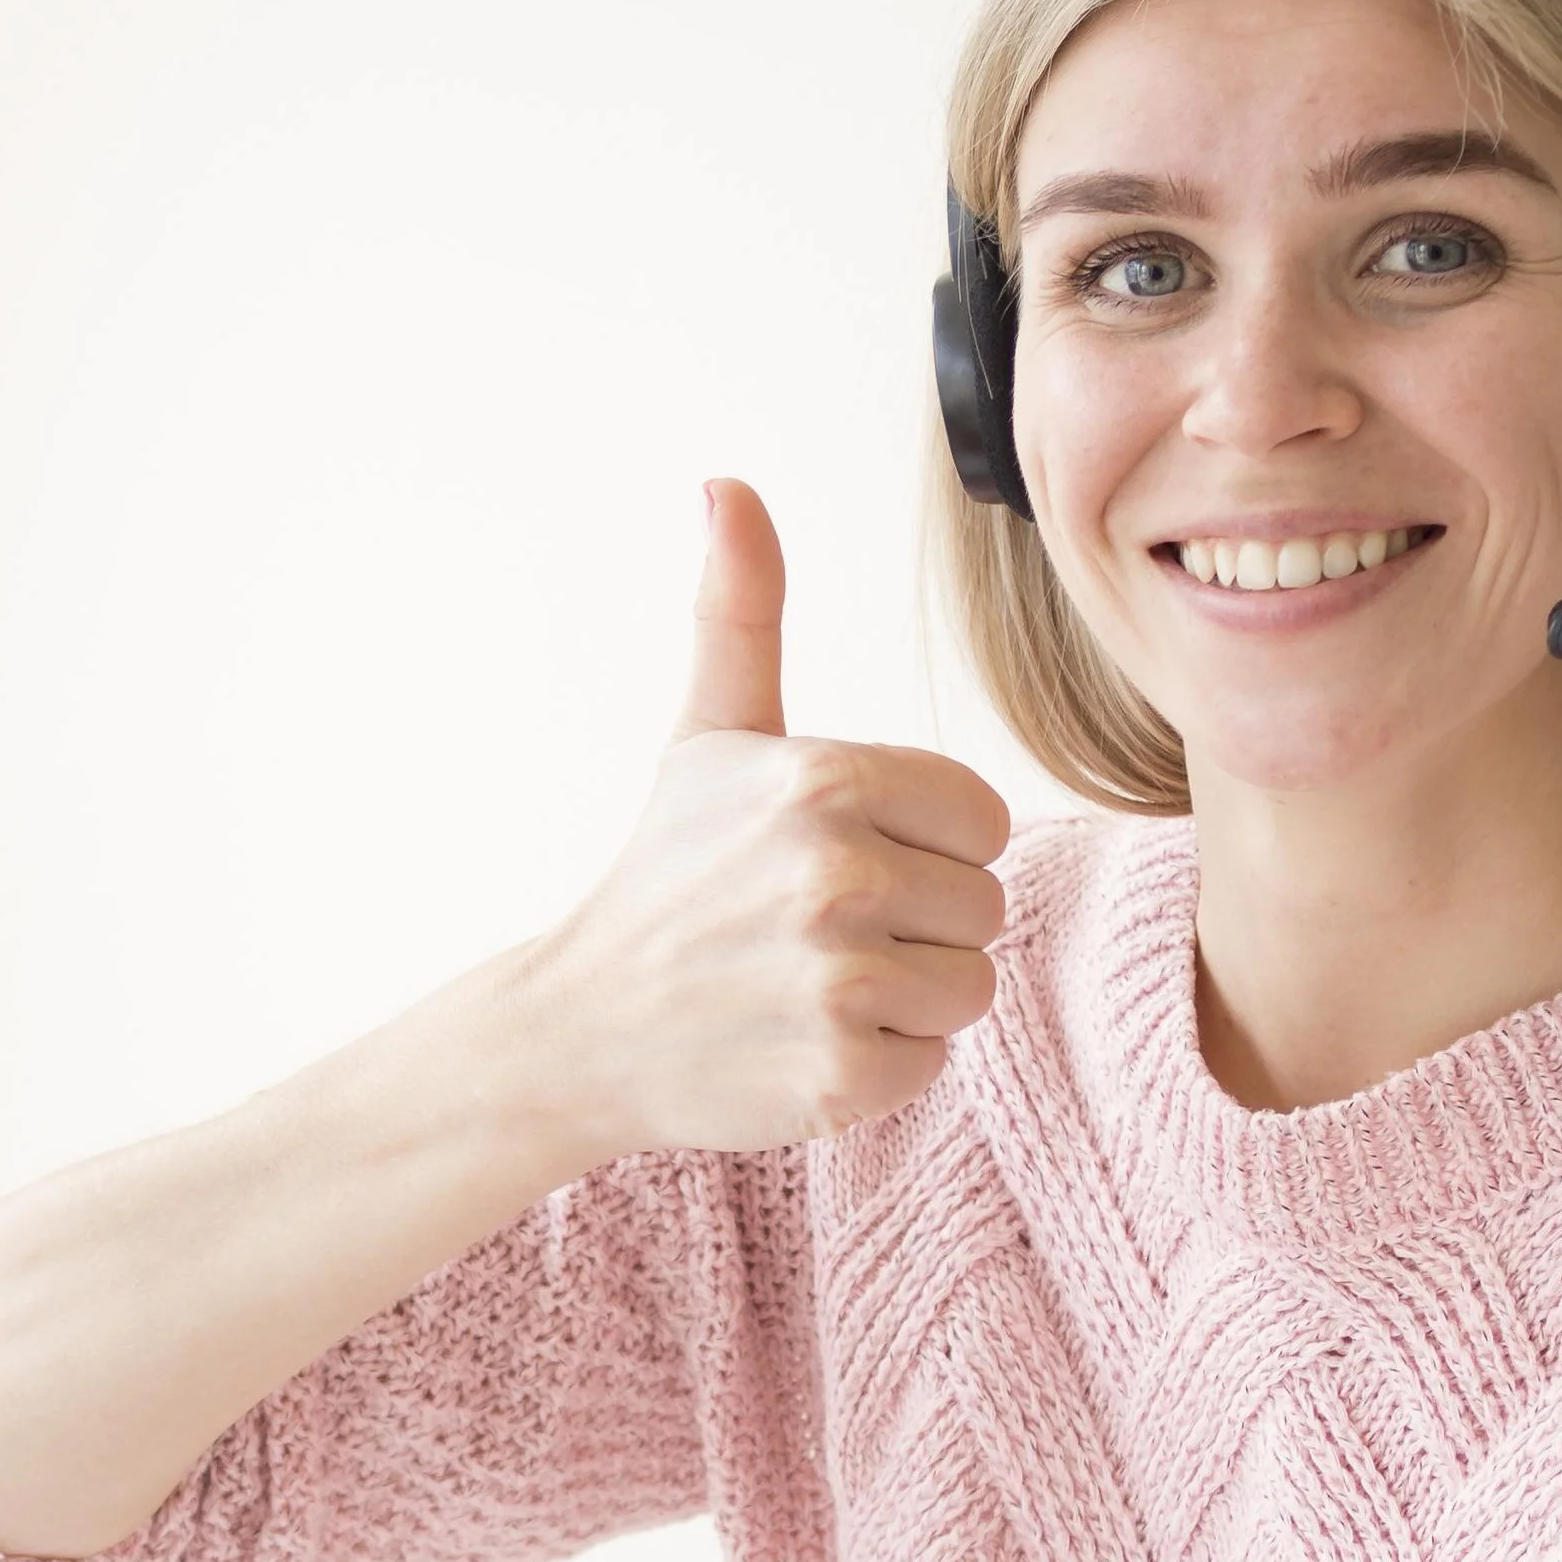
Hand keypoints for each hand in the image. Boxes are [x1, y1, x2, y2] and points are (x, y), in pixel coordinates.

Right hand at [513, 482, 1011, 1157]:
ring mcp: (835, 982)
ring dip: (905, 998)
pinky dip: (876, 1065)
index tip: (844, 859)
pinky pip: (929, 1062)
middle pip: (982, 906)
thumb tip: (726, 486)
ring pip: (965, 988)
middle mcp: (833, 876)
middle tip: (818, 932)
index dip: (924, 843)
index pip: (978, 817)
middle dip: (916, 924)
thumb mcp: (707, 734)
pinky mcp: (837, 1075)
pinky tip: (802, 1040)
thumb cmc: (663, 875)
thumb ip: (741, 612)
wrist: (580, 1026)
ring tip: (813, 985)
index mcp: (822, 780)